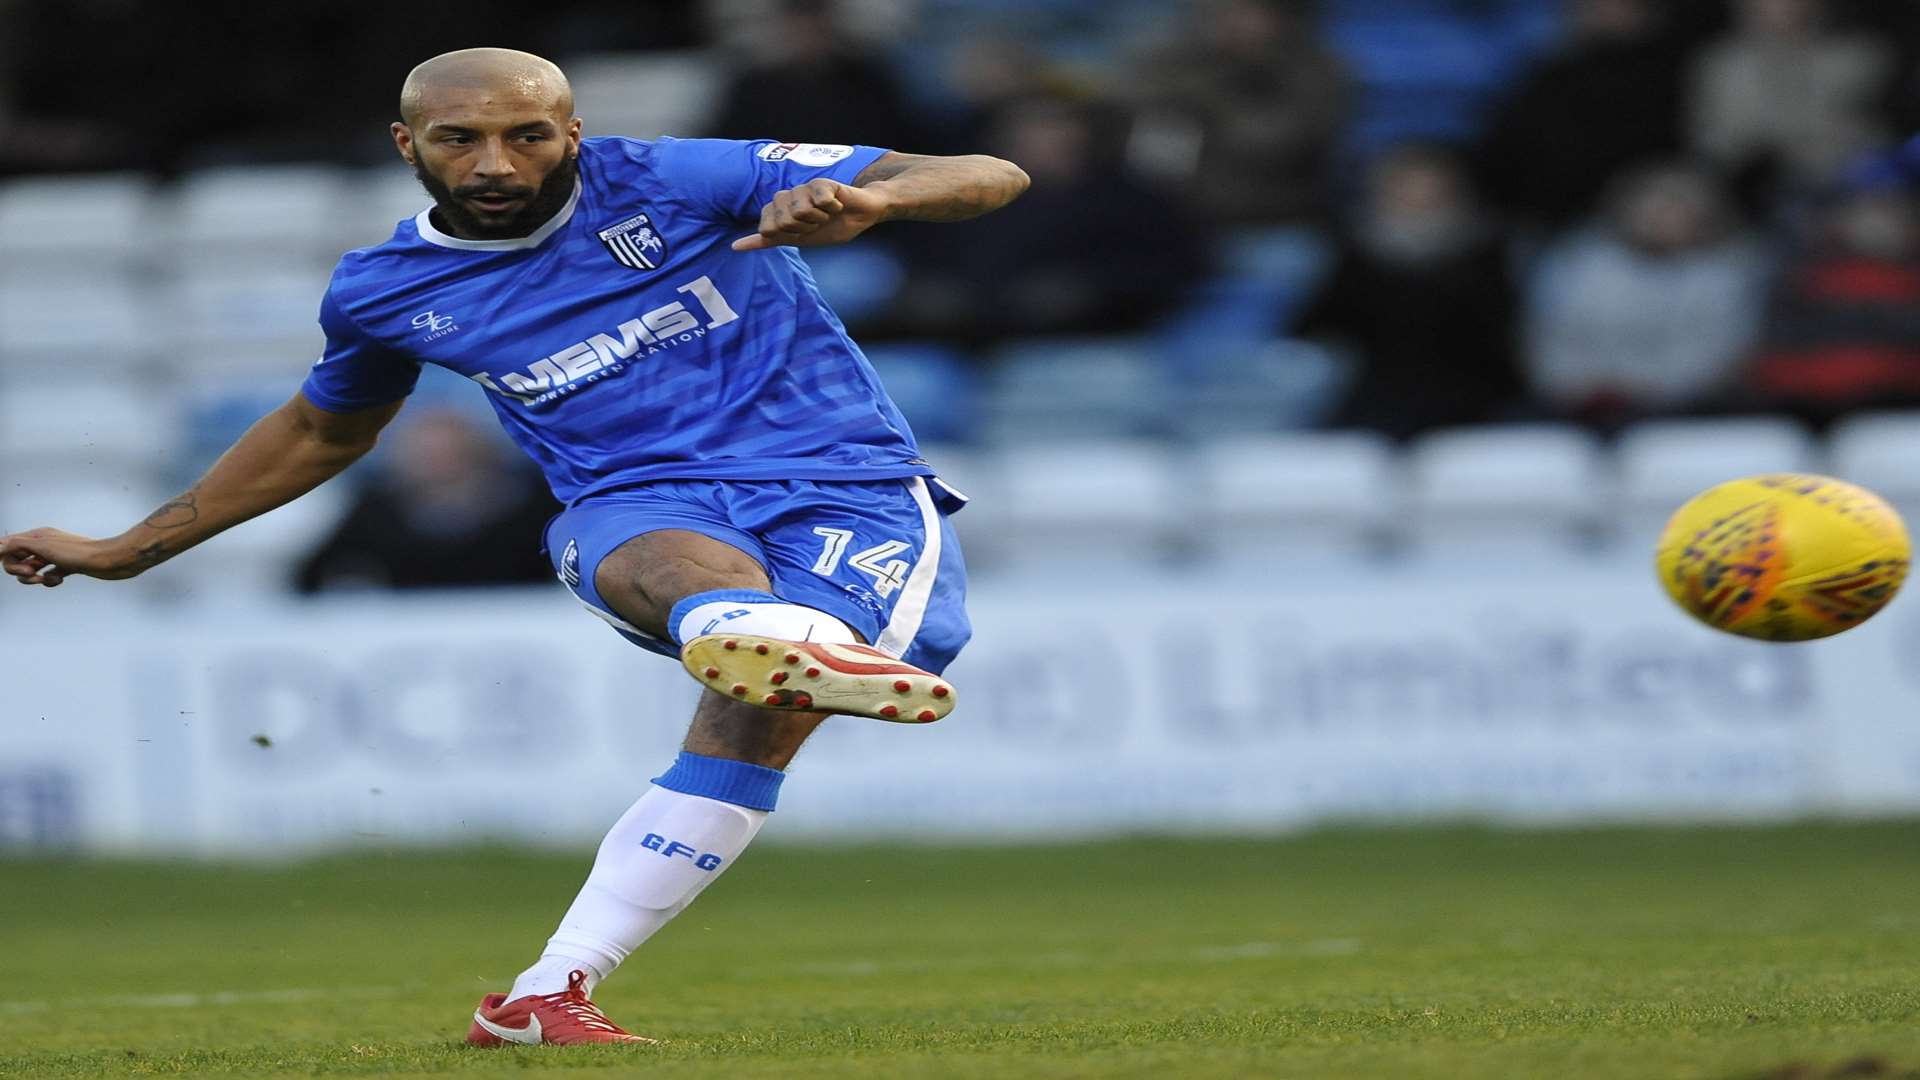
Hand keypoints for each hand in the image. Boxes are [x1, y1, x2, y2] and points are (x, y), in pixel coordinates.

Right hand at [1, 528, 148, 585]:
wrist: (110, 561)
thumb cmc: (79, 552)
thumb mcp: (44, 546)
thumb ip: (18, 544)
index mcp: (38, 536)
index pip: (9, 546)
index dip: (5, 557)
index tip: (17, 568)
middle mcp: (45, 544)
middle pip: (17, 559)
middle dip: (19, 570)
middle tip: (33, 574)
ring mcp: (56, 557)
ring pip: (32, 570)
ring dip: (33, 578)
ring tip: (45, 579)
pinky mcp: (66, 568)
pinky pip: (48, 577)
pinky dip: (50, 581)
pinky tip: (60, 580)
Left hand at [732, 179, 890, 251]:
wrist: (861, 216)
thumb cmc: (831, 227)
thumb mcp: (796, 240)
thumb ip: (766, 241)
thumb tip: (734, 246)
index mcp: (778, 210)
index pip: (767, 228)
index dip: (787, 236)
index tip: (801, 234)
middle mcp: (787, 197)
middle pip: (783, 221)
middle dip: (804, 229)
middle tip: (817, 223)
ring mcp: (803, 188)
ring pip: (800, 210)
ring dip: (819, 219)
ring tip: (827, 214)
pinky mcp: (821, 182)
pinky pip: (820, 201)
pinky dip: (832, 209)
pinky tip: (838, 204)